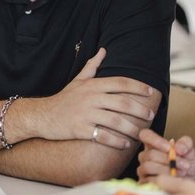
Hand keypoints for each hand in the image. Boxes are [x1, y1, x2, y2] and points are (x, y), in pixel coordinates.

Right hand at [38, 48, 157, 149]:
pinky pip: (102, 136)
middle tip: (150, 115)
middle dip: (140, 109)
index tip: (150, 92)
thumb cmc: (64, 99)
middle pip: (122, 102)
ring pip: (115, 121)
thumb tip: (103, 51)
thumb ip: (92, 66)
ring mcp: (85, 114)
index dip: (137, 86)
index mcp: (93, 85)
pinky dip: (116, 141)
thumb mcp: (78, 80)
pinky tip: (125, 144)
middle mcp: (91, 98)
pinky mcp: (80, 129)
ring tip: (141, 133)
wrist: (43, 115)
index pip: (120, 82)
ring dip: (131, 128)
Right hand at [138, 129, 194, 180]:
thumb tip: (178, 148)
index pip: (145, 135)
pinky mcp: (145, 183)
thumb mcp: (190, 150)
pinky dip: (163, 181)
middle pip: (150, 154)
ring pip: (148, 167)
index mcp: (153, 144)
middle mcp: (146, 156)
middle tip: (185, 165)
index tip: (169, 148)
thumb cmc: (188, 163)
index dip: (155, 140)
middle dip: (168, 160)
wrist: (193, 181)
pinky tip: (174, 181)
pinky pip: (148, 180)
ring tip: (182, 173)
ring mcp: (143, 170)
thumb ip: (185, 144)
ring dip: (166, 170)